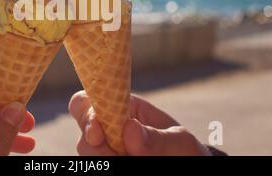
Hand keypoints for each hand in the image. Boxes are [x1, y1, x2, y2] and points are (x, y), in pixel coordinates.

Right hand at [69, 91, 210, 155]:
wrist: (187, 165)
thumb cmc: (184, 151)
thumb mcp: (179, 142)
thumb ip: (156, 138)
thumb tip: (129, 128)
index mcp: (120, 109)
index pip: (85, 102)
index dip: (86, 115)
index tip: (98, 134)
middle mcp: (106, 130)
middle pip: (83, 138)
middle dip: (96, 149)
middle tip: (123, 156)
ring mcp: (105, 151)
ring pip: (88, 157)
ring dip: (107, 161)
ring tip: (134, 159)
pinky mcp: (105, 165)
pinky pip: (97, 168)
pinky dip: (111, 169)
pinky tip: (130, 164)